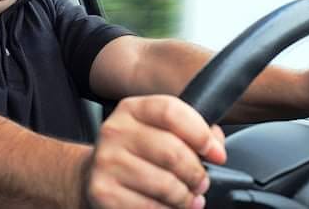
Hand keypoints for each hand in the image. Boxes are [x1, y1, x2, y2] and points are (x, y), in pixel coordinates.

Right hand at [85, 95, 225, 208]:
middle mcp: (115, 131)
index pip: (172, 112)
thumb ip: (190, 130)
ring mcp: (106, 162)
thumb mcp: (157, 130)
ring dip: (185, 197)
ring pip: (166, 184)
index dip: (201, 134)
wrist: (92, 175)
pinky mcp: (103, 192)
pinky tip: (168, 207)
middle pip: (173, 152)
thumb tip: (216, 145)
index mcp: (131, 109)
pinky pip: (150, 207)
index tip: (216, 154)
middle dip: (197, 173)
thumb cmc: (135, 154)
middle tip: (201, 183)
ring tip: (187, 197)